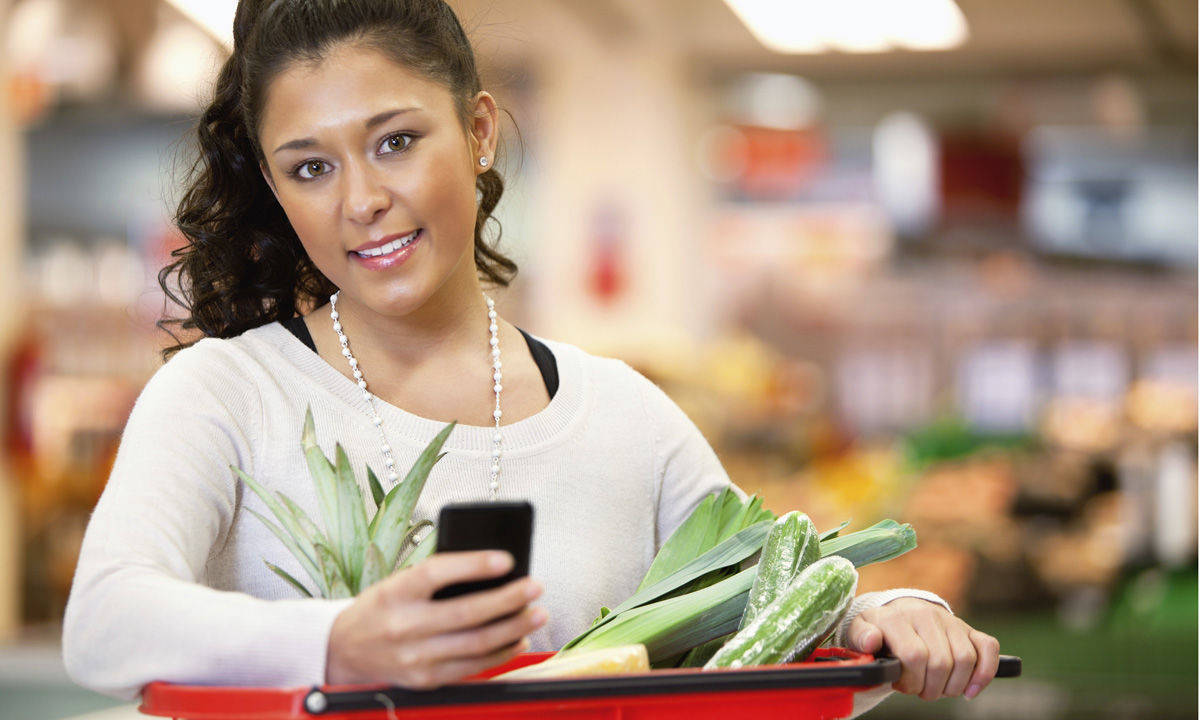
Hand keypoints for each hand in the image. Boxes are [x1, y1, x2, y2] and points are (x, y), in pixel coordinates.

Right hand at [325, 550, 547, 688]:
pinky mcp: (426, 679)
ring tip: (537, 614)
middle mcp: (404, 627)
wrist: (345, 650)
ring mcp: (416, 658)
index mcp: (395, 593)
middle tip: (535, 586)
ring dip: (514, 628)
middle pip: (467, 613)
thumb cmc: (381, 608)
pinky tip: (518, 639)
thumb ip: (437, 578)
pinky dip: (502, 654)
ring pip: (477, 644)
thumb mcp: (398, 583)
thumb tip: (493, 571)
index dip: (474, 565)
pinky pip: (473, 667)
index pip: (438, 572)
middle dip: (509, 599)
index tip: (507, 559)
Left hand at [845, 597, 999, 700]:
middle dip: (930, 687)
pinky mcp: (968, 629)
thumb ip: (861, 637)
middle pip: (941, 662)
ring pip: (965, 659)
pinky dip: (984, 673)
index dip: (911, 680)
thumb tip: (872, 642)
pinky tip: (969, 690)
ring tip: (937, 688)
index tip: (901, 685)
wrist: (897, 612)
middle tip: (920, 690)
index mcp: (897, 617)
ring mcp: (950, 621)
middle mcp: (926, 614)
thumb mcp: (860, 632)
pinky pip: (989, 648)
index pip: (914, 654)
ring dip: (953, 686)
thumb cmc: (879, 630)